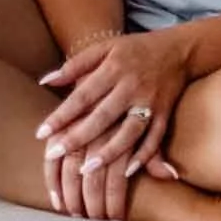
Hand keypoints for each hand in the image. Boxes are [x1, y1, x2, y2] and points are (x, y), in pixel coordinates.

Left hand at [37, 30, 189, 217]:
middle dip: (78, 136)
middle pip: (103, 115)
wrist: (180, 49)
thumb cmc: (135, 49)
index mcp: (115, 68)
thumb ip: (76, 64)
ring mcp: (150, 101)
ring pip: (130, 131)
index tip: (41, 133)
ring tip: (87, 169)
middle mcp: (132, 85)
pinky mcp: (165, 112)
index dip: (62, 114)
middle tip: (54, 154)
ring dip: (109, 151)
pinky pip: (155, 137)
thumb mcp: (105, 48)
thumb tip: (45, 81)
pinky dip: (144, 155)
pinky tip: (127, 172)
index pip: (84, 94)